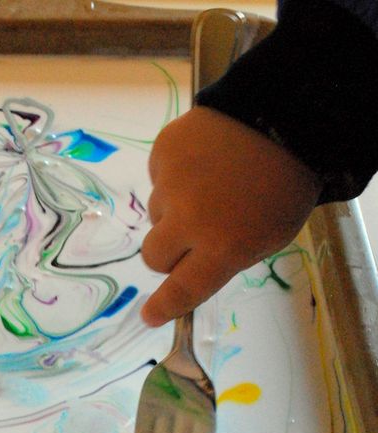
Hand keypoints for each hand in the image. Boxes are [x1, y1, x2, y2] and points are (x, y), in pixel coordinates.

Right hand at [140, 106, 321, 325]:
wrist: (284, 114)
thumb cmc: (283, 186)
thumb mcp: (269, 236)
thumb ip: (225, 259)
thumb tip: (185, 270)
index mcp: (224, 247)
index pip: (183, 289)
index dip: (165, 306)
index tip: (149, 316)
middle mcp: (190, 220)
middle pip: (154, 256)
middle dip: (168, 253)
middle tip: (191, 236)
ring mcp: (171, 184)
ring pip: (157, 215)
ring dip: (175, 210)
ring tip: (209, 185)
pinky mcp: (162, 154)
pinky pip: (158, 179)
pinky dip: (176, 177)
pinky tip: (202, 163)